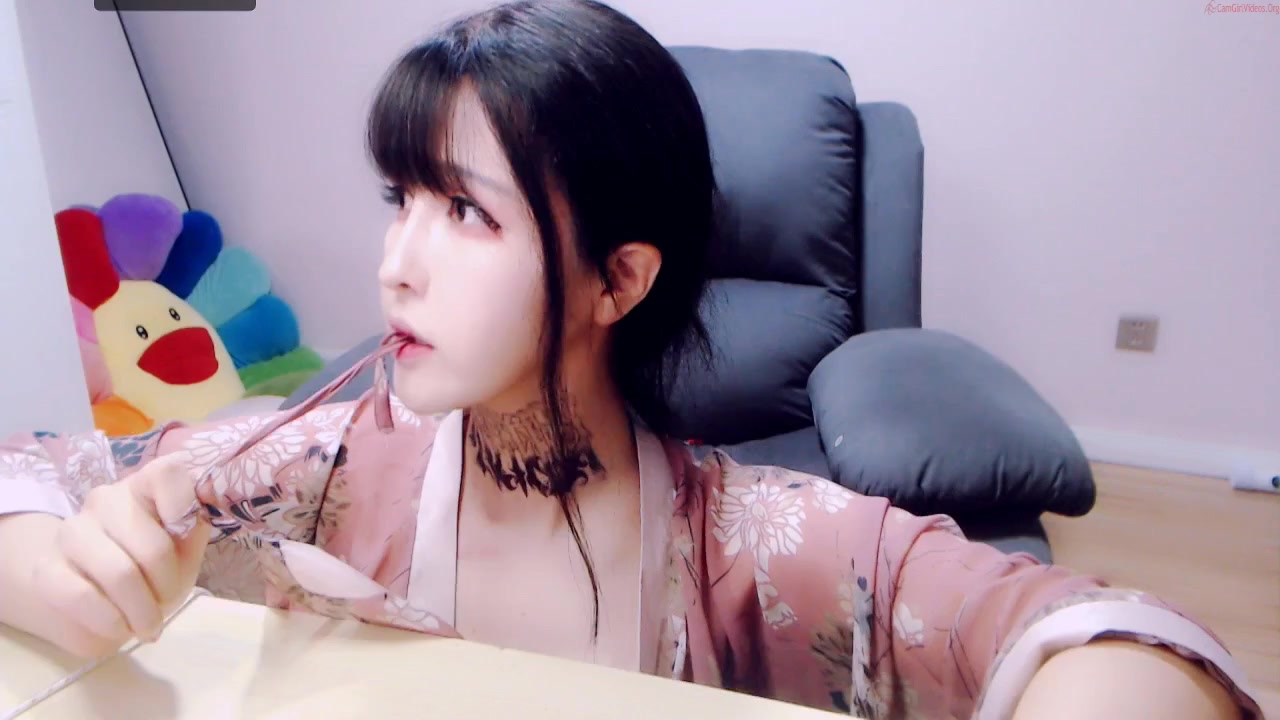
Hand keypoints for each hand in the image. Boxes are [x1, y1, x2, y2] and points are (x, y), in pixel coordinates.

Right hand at [27, 454, 210, 657]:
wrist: (96, 593)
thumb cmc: (153, 567)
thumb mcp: (184, 548)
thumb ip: (194, 528)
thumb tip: (201, 515)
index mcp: (145, 487)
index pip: (167, 473)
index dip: (183, 503)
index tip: (187, 533)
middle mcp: (106, 500)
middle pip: (151, 546)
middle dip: (167, 585)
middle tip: (168, 602)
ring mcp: (72, 532)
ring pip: (117, 573)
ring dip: (140, 610)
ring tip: (147, 624)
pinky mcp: (47, 569)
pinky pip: (81, 598)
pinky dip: (110, 621)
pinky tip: (119, 627)